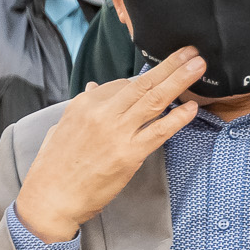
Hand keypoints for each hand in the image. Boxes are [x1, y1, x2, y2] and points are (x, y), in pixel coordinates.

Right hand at [14, 49, 205, 241]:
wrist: (51, 198)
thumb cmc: (55, 166)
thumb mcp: (63, 127)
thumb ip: (83, 107)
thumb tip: (94, 87)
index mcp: (85, 104)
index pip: (122, 84)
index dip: (146, 79)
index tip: (165, 72)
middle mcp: (102, 113)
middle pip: (143, 83)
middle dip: (170, 65)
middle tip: (191, 52)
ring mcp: (117, 133)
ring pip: (154, 100)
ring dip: (179, 80)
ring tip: (198, 66)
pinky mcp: (129, 154)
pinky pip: (159, 131)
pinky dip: (178, 118)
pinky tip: (191, 108)